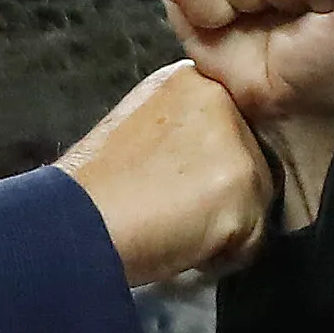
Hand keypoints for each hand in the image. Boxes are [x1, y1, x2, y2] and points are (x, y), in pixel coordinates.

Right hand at [56, 61, 266, 286]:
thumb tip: (209, 166)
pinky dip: (224, 252)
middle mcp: (219, 98)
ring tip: (174, 227)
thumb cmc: (98, 189)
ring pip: (258, 200)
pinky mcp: (243, 182)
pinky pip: (254, 236)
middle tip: (173, 210)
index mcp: (189, 79)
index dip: (207, 167)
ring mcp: (235, 139)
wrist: (76, 219)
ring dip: (224, 225)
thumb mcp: (142, 129)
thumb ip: (184, 132)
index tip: (175, 186)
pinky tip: (184, 243)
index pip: (229, 128)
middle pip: (251, 161)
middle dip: (221, 194)